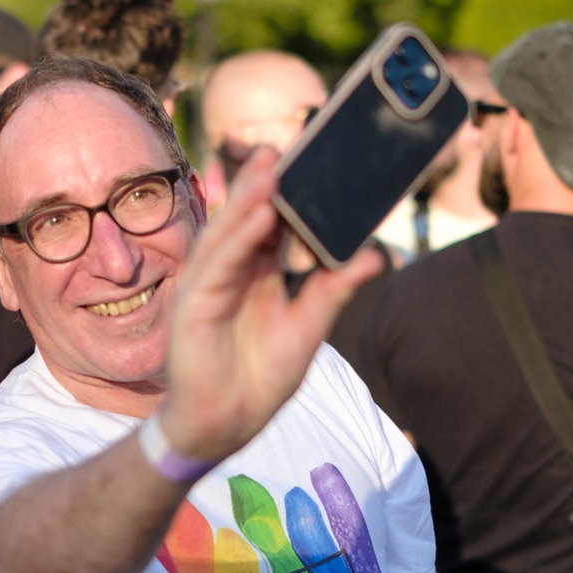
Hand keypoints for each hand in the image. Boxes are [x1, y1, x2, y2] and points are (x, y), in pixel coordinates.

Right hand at [160, 146, 381, 461]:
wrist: (226, 424)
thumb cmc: (260, 378)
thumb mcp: (309, 328)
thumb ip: (335, 288)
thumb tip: (379, 256)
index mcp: (255, 273)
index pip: (270, 223)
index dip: (286, 194)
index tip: (308, 162)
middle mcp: (229, 272)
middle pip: (246, 219)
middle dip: (261, 183)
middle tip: (282, 148)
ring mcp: (208, 286)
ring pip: (228, 233)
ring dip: (247, 199)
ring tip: (270, 169)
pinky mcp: (193, 305)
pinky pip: (218, 265)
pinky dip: (238, 238)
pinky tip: (259, 215)